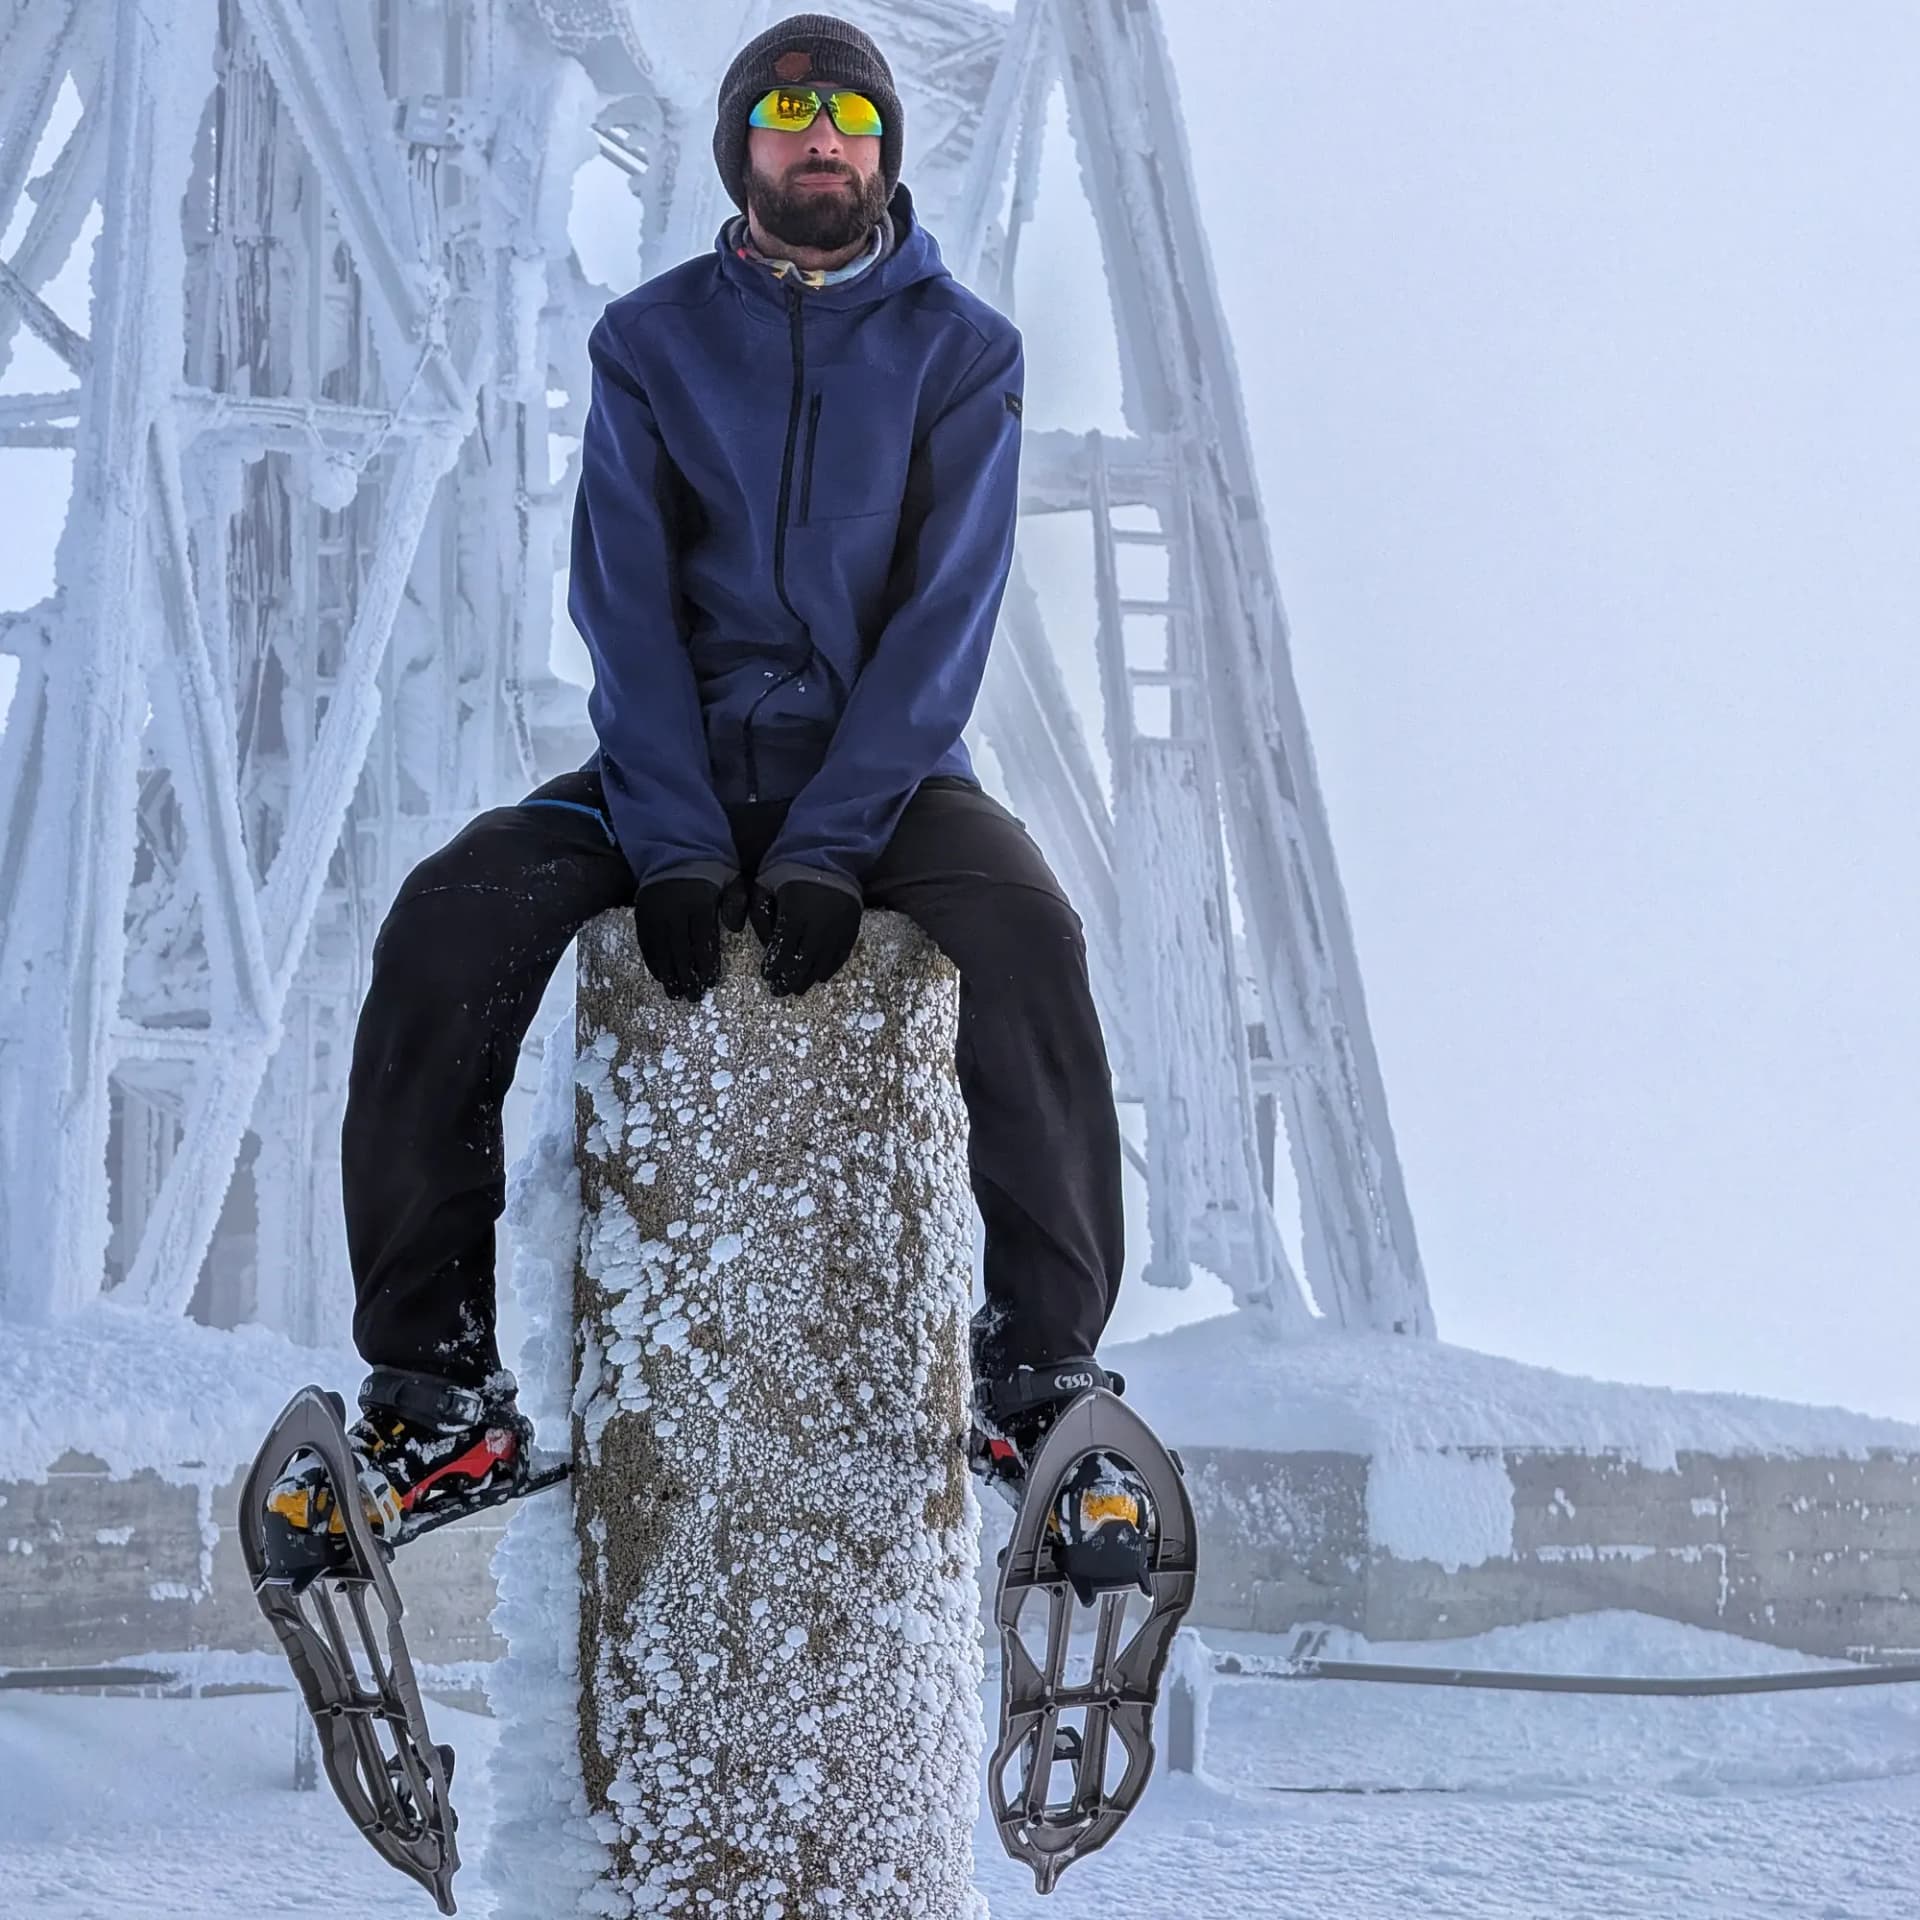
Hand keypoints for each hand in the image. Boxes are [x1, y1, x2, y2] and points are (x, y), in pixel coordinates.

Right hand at [632, 877, 744, 1000]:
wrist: (674, 853)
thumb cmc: (710, 872)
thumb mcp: (731, 879)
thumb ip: (737, 902)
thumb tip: (735, 928)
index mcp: (698, 903)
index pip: (702, 941)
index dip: (706, 965)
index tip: (710, 982)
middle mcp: (674, 910)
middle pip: (680, 951)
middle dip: (688, 977)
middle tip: (695, 997)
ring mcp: (654, 914)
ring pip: (661, 951)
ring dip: (669, 976)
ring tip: (676, 994)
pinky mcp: (641, 916)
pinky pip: (646, 944)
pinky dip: (653, 963)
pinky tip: (660, 977)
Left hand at [750, 877, 862, 996]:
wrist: (828, 854)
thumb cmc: (790, 870)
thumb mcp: (764, 886)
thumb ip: (760, 915)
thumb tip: (765, 944)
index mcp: (795, 912)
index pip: (782, 949)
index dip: (774, 967)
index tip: (767, 976)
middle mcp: (819, 923)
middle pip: (802, 962)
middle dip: (789, 979)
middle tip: (779, 991)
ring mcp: (838, 927)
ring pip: (822, 962)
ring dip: (808, 979)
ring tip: (797, 989)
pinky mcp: (852, 927)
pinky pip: (841, 955)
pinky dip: (830, 968)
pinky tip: (820, 977)